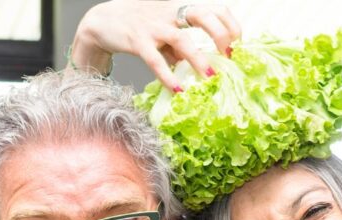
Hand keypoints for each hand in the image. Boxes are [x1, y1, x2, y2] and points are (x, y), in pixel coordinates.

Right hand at [71, 0, 240, 88]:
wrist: (103, 20)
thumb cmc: (138, 27)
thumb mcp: (164, 33)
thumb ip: (180, 48)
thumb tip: (197, 67)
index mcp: (180, 7)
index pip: (213, 7)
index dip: (229, 23)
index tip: (238, 43)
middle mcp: (170, 12)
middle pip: (203, 15)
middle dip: (220, 34)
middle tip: (230, 56)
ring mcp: (154, 26)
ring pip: (182, 38)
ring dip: (198, 58)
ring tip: (210, 76)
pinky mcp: (137, 41)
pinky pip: (155, 60)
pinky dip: (168, 75)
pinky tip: (178, 89)